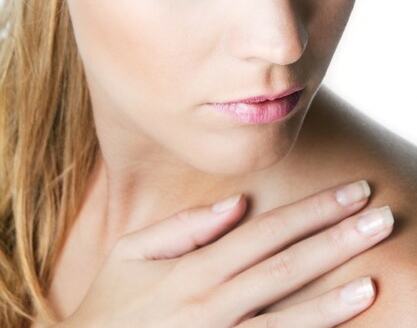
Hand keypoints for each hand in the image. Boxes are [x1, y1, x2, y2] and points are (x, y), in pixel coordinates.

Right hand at [56, 180, 392, 327]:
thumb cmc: (109, 306)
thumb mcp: (130, 253)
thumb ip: (182, 227)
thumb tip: (236, 203)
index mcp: (195, 269)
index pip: (266, 231)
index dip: (312, 211)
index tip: (351, 192)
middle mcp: (212, 304)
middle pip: (286, 266)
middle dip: (336, 239)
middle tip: (380, 217)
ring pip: (287, 316)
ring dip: (332, 295)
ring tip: (371, 277)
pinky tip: (341, 322)